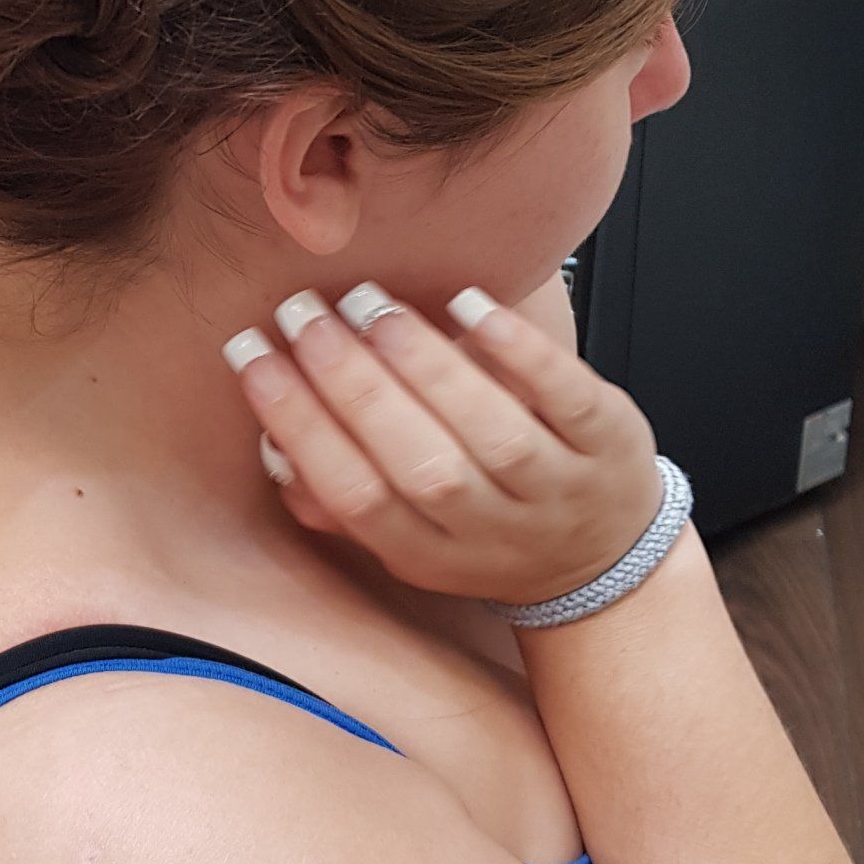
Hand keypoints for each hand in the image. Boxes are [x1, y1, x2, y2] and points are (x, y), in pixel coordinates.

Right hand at [225, 282, 663, 608]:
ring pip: (488, 432)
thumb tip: (271, 444)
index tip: (253, 356)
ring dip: (422, 363)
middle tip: (303, 315)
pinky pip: (566, 398)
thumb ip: (339, 501)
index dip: (297, 424)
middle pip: (415, 464)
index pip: (353, 493)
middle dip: (350, 383)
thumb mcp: (409, 541)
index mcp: (428, 555)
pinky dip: (516, 351)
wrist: (603, 560)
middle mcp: (493, 531)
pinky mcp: (610, 445)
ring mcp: (558, 491)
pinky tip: (466, 303)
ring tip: (369, 305)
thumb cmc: (485, 530)